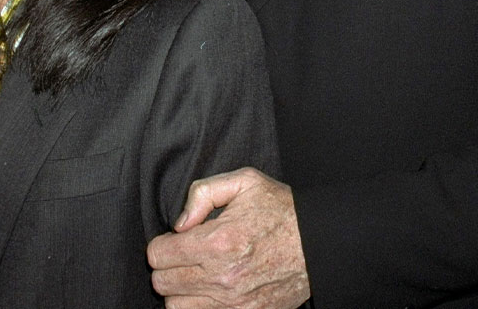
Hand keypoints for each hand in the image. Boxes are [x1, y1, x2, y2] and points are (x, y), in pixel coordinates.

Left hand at [147, 167, 309, 308]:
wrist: (318, 243)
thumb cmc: (281, 209)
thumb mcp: (244, 181)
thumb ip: (203, 193)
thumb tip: (179, 223)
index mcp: (219, 240)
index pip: (160, 255)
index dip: (162, 243)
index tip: (174, 238)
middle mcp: (223, 276)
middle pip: (163, 283)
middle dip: (167, 266)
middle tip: (183, 253)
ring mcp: (233, 303)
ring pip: (176, 308)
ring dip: (179, 290)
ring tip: (194, 272)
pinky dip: (197, 306)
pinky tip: (208, 290)